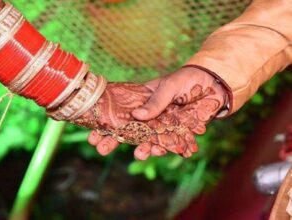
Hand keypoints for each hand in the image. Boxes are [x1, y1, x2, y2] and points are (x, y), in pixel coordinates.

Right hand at [73, 73, 225, 158]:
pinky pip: (167, 143)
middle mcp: (149, 113)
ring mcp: (161, 124)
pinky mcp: (176, 132)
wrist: (214, 84)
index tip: (93, 135)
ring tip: (138, 155)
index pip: (119, 112)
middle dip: (114, 140)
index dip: (106, 124)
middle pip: (128, 129)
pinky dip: (164, 149)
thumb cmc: (188, 79)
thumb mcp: (169, 86)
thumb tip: (138, 115)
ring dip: (141, 148)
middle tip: (101, 150)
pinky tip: (159, 152)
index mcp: (141, 99)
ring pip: (146, 139)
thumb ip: (155, 102)